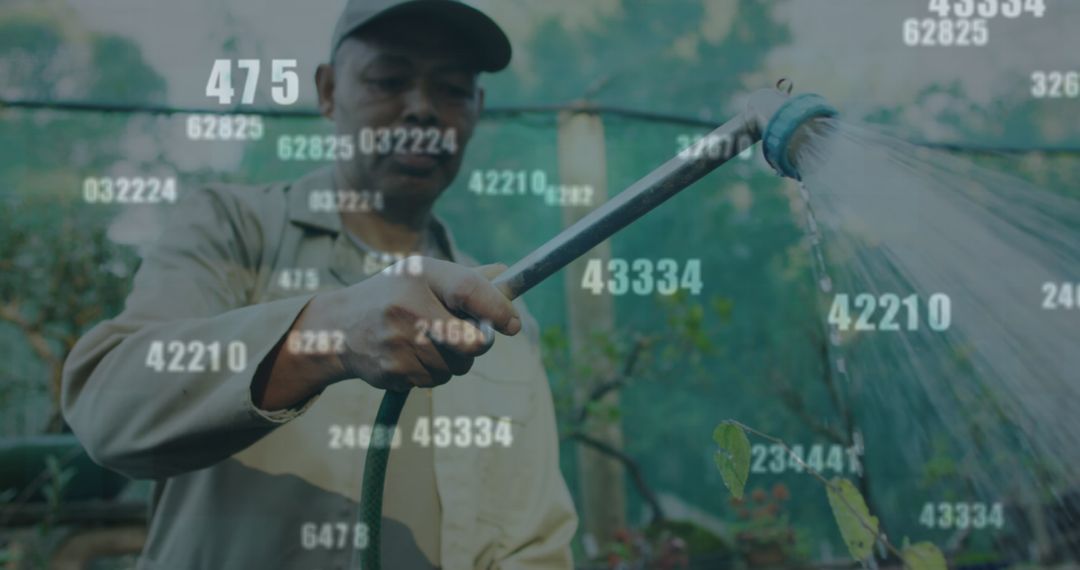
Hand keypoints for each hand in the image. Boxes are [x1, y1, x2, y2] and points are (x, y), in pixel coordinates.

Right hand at [303, 257, 519, 391]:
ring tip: (429, 341)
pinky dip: (433, 372)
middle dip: (478, 343)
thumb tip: (506, 276)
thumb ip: (465, 279)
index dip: (499, 309)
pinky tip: (412, 355)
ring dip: (453, 359)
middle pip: (472, 342)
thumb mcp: (422, 275)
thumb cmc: (391, 296)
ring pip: (456, 366)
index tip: (512, 324)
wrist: (337, 329)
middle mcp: (409, 308)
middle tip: (469, 335)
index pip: (470, 290)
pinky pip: (435, 381)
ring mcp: (400, 343)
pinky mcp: (393, 371)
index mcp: (420, 276)